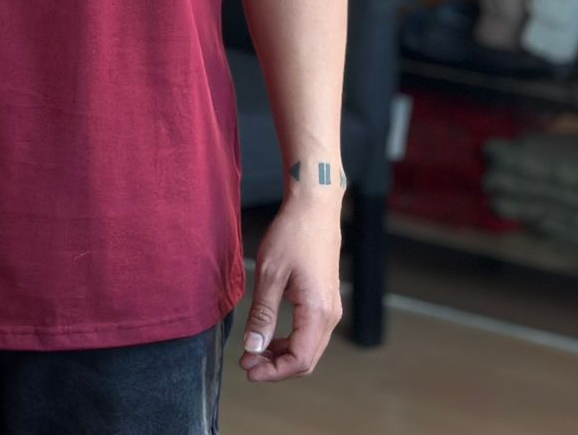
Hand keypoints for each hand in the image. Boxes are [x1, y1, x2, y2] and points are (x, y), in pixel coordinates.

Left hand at [239, 194, 342, 381]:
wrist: (314, 206)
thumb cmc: (292, 233)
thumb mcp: (270, 273)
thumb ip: (262, 314)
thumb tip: (253, 347)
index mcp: (318, 312)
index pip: (299, 360)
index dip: (272, 371)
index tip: (247, 368)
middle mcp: (331, 315)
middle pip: (306, 359)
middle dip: (276, 367)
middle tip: (246, 362)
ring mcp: (331, 308)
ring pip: (309, 348)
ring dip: (282, 355)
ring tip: (254, 350)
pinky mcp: (326, 299)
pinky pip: (311, 333)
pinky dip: (290, 341)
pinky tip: (269, 335)